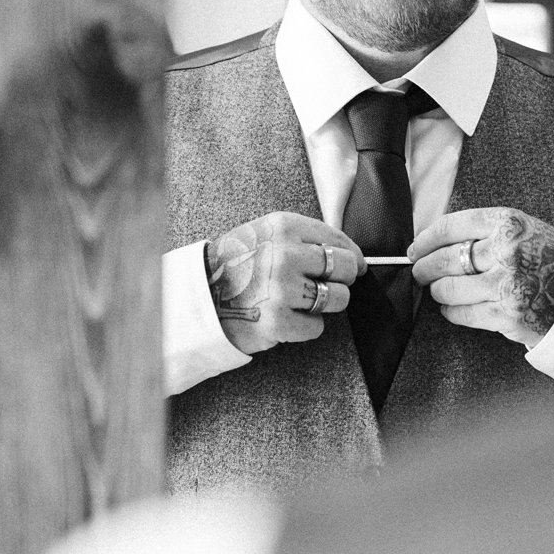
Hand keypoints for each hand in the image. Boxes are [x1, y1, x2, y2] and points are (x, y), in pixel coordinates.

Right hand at [206, 213, 362, 355]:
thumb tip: (353, 256)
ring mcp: (281, 289)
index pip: (338, 239)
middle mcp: (285, 254)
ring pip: (338, 298)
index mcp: (283, 226)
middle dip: (341, 279)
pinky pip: (317, 327)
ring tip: (300, 302)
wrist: (198, 298)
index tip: (354, 265)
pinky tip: (286, 318)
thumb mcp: (265, 234)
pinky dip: (306, 327)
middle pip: (345, 267)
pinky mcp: (278, 322)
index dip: (351, 255)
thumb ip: (303, 238)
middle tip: (323, 285)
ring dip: (325, 304)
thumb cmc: (236, 265)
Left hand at [408, 208, 553, 347]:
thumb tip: (433, 242)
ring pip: (448, 288)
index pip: (451, 226)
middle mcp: (507, 251)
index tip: (415, 248)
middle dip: (424, 268)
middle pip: (445, 259)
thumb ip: (484, 231)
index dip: (425, 239)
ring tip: (439, 290)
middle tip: (419, 272)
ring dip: (438, 291)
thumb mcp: (521, 230)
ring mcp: (507, 284)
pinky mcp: (506, 314)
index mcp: (508, 223)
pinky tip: (453, 307)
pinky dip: (451, 311)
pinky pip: (461, 313)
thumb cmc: (545, 258)